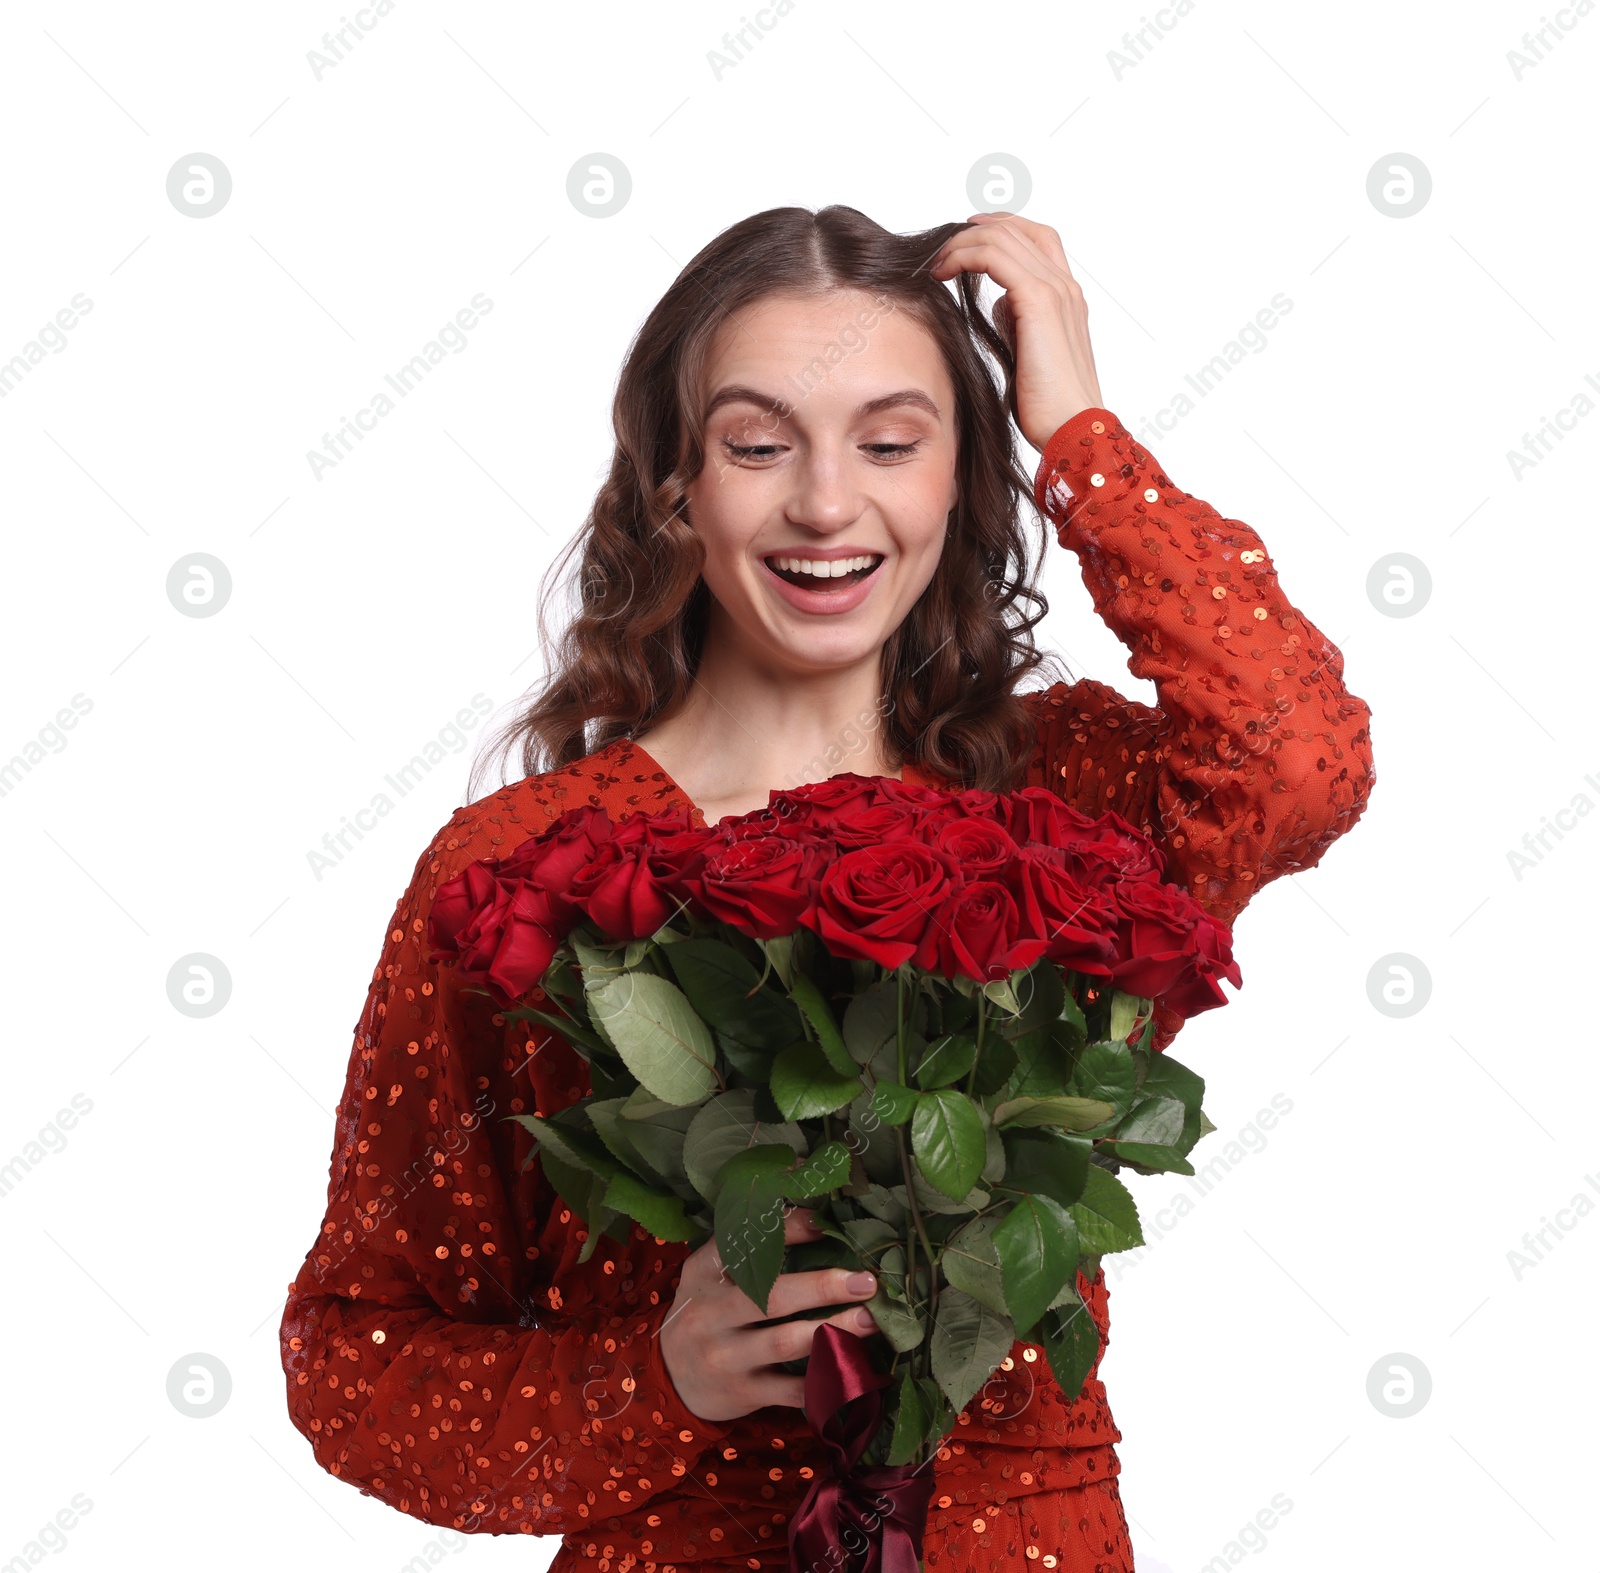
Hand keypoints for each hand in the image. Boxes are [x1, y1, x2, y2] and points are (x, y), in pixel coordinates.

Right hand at [658, 1205, 879, 1422]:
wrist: (668, 1377)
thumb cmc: (705, 1311)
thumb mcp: (710, 1272)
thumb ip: (748, 1244)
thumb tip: (813, 1214)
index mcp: (705, 1272)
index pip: (745, 1244)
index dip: (788, 1231)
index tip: (825, 1223)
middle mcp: (713, 1314)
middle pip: (772, 1297)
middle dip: (823, 1287)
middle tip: (865, 1281)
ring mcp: (727, 1357)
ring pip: (786, 1343)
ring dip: (833, 1330)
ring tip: (871, 1320)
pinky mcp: (743, 1393)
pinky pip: (790, 1390)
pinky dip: (823, 1381)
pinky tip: (853, 1369)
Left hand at [929, 212, 1104, 452]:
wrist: (1070, 427)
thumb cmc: (1047, 405)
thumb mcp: (1027, 353)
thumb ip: (1017, 322)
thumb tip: (998, 303)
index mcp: (1066, 296)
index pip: (1036, 237)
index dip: (1000, 227)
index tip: (964, 237)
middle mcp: (1064, 286)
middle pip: (1017, 229)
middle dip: (972, 233)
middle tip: (939, 252)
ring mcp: (1055, 290)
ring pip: (1002, 237)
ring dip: (961, 244)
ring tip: (935, 265)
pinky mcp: (1038, 301)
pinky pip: (994, 257)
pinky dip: (964, 256)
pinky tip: (943, 273)